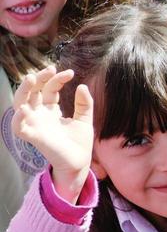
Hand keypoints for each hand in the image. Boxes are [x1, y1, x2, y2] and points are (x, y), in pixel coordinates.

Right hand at [11, 67, 92, 202]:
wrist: (80, 162)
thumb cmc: (79, 142)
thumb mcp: (84, 119)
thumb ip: (84, 104)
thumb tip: (82, 86)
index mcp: (50, 110)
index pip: (48, 89)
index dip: (57, 79)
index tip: (70, 72)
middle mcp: (40, 115)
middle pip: (31, 92)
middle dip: (38, 78)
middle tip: (50, 69)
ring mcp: (35, 125)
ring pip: (19, 104)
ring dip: (23, 90)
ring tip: (32, 78)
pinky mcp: (34, 137)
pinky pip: (19, 128)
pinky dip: (18, 118)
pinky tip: (25, 109)